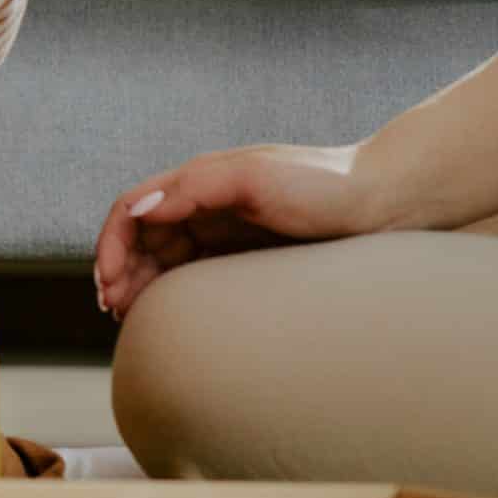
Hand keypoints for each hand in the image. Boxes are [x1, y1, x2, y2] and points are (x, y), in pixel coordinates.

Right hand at [92, 142, 382, 318]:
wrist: (389, 202)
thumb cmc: (325, 184)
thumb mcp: (253, 176)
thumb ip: (194, 188)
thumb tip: (138, 209)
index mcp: (199, 181)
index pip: (132, 210)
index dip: (110, 244)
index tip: (107, 282)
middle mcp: (205, 205)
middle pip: (141, 239)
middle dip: (119, 272)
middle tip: (115, 312)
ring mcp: (226, 231)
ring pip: (164, 260)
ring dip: (141, 286)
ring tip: (131, 320)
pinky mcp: (249, 256)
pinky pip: (196, 276)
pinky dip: (173, 295)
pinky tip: (171, 317)